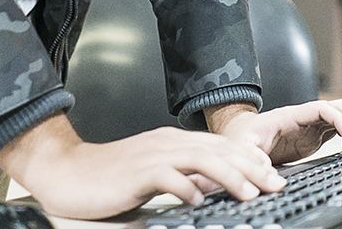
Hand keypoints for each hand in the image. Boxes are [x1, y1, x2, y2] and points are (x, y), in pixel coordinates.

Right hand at [0, 114, 286, 219]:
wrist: (66, 171)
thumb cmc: (108, 176)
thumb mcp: (153, 172)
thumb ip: (182, 174)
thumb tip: (211, 186)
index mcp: (173, 142)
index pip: (221, 146)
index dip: (250, 159)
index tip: (273, 174)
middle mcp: (167, 143)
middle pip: (219, 150)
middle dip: (252, 167)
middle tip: (276, 183)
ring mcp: (152, 155)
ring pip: (201, 159)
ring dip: (229, 176)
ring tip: (250, 193)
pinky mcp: (136, 172)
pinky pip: (166, 176)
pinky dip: (185, 187)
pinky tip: (198, 199)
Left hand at [206, 99, 341, 165]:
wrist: (243, 136)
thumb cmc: (243, 137)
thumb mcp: (244, 146)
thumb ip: (253, 156)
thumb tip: (267, 170)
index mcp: (292, 115)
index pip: (323, 108)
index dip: (340, 119)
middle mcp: (305, 117)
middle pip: (338, 107)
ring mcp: (311, 125)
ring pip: (341, 116)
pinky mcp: (314, 135)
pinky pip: (339, 129)